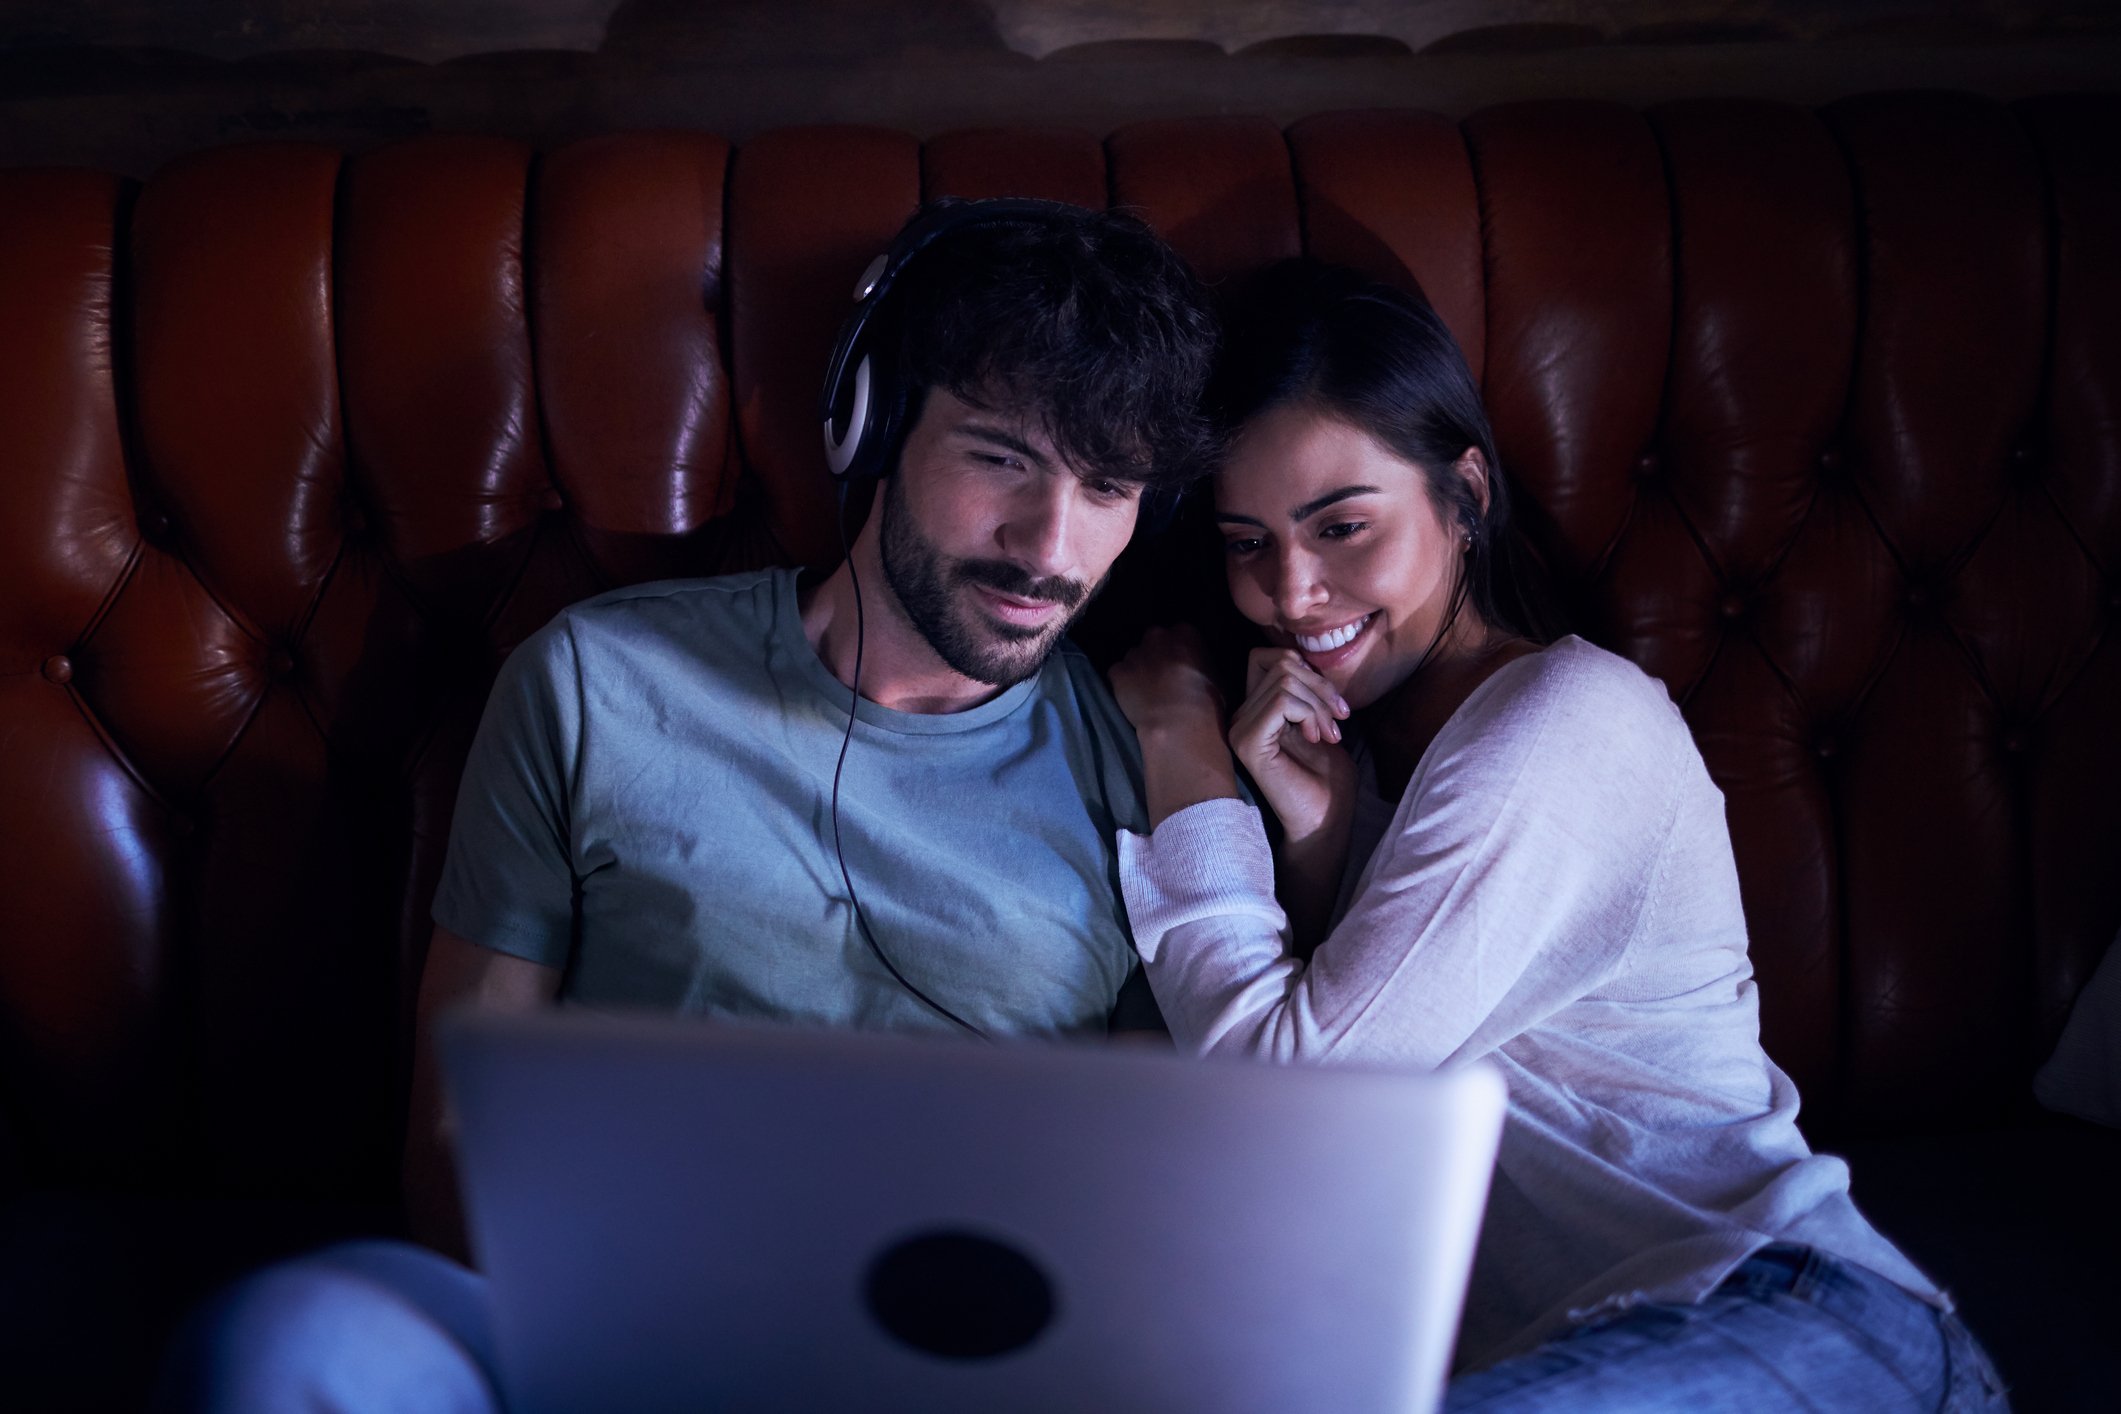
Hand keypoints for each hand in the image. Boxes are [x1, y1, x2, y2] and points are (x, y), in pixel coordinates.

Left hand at [1109, 624, 1223, 741]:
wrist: (1179, 723)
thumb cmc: (1206, 703)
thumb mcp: (1218, 678)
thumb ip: (1203, 665)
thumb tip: (1199, 671)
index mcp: (1186, 633)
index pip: (1180, 633)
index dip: (1179, 651)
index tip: (1181, 665)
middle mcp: (1158, 636)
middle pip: (1154, 640)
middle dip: (1156, 654)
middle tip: (1162, 678)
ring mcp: (1135, 653)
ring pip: (1134, 657)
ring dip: (1138, 669)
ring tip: (1146, 692)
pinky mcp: (1117, 672)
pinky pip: (1118, 673)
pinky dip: (1122, 683)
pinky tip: (1132, 698)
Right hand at [1228, 648, 1355, 845]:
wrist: (1324, 822)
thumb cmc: (1326, 779)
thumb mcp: (1318, 721)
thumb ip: (1304, 690)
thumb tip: (1300, 658)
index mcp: (1254, 711)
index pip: (1267, 657)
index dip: (1305, 668)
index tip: (1332, 705)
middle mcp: (1240, 717)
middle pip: (1281, 663)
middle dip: (1320, 686)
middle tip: (1339, 720)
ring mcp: (1240, 729)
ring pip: (1284, 679)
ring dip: (1319, 703)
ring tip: (1330, 734)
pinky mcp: (1248, 742)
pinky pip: (1282, 701)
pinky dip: (1309, 713)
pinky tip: (1317, 738)